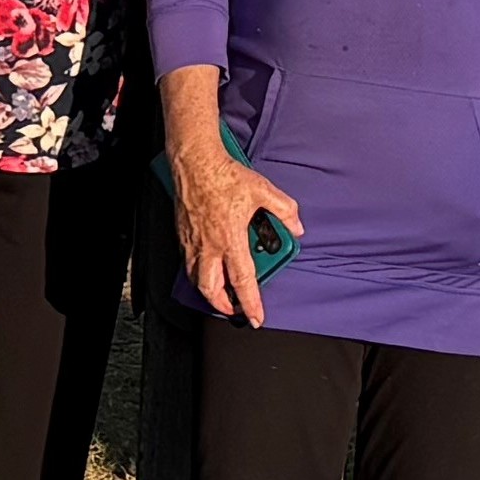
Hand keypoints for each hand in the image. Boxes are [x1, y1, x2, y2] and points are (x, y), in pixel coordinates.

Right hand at [170, 134, 300, 325]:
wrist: (195, 161)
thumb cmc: (224, 175)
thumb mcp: (263, 190)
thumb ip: (284, 210)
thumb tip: (296, 226)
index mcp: (231, 239)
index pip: (242, 281)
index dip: (250, 303)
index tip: (255, 318)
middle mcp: (209, 246)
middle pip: (211, 289)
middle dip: (223, 305)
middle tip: (233, 307)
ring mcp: (193, 242)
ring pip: (196, 279)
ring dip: (208, 291)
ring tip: (219, 292)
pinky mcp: (183, 233)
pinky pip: (188, 262)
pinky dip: (197, 271)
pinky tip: (206, 266)